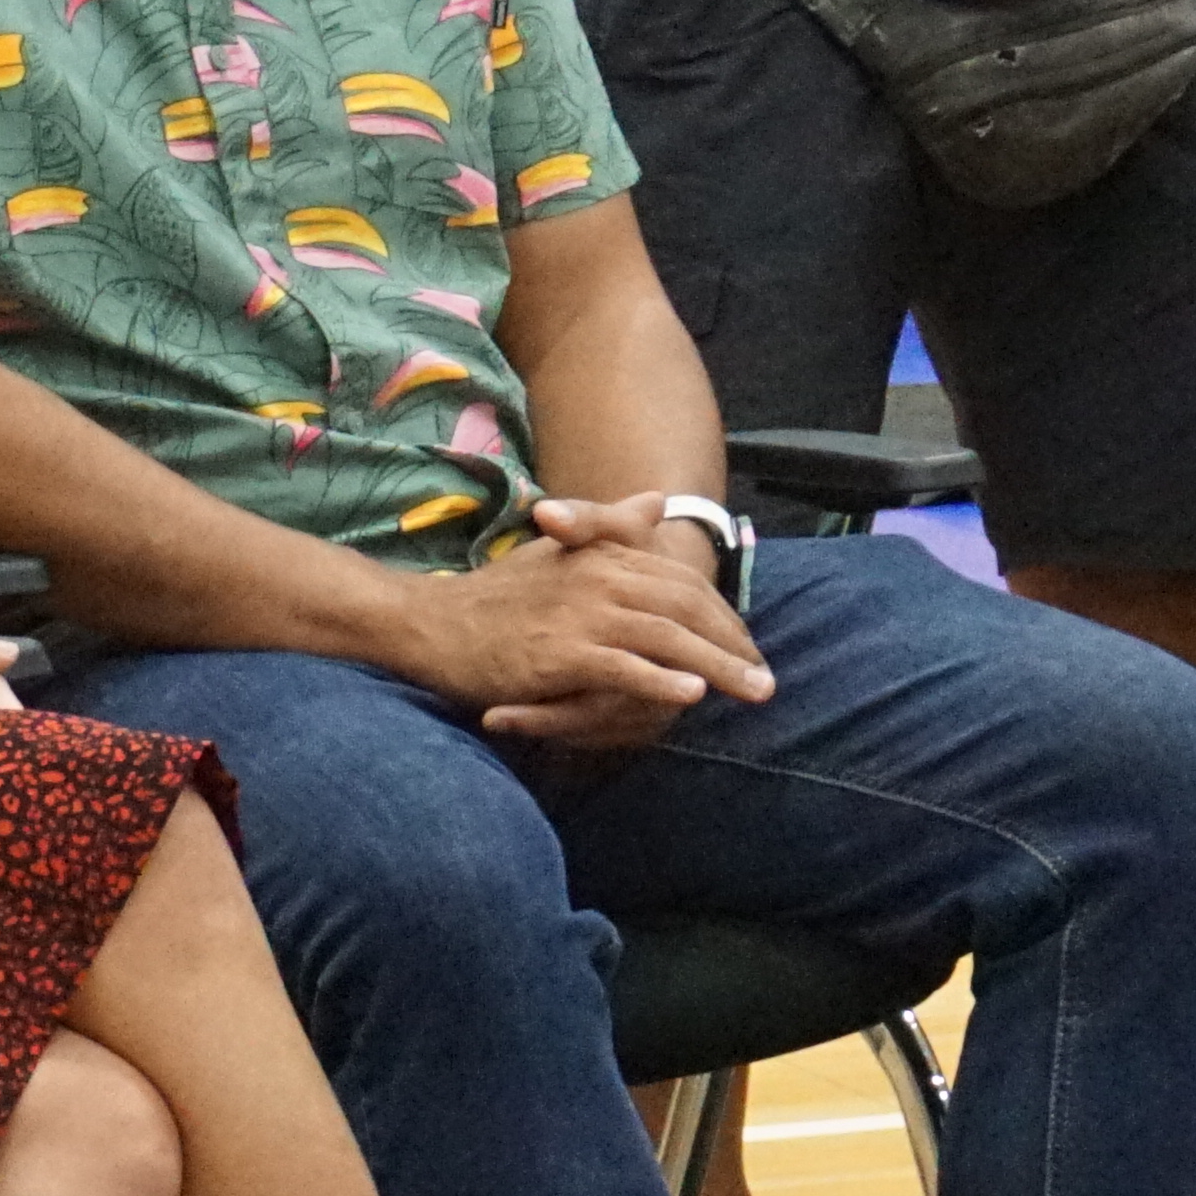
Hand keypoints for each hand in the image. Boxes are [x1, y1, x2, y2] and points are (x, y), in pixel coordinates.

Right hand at [424, 493, 776, 744]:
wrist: (429, 623)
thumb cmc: (496, 595)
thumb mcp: (559, 552)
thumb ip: (610, 528)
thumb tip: (657, 501)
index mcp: (605, 556)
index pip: (683, 583)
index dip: (722, 615)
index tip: (750, 645)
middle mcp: (600, 579)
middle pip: (686, 609)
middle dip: (733, 643)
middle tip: (766, 678)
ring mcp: (580, 616)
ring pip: (665, 639)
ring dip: (716, 667)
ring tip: (753, 690)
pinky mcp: (558, 654)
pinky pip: (620, 667)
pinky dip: (658, 680)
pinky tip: (691, 694)